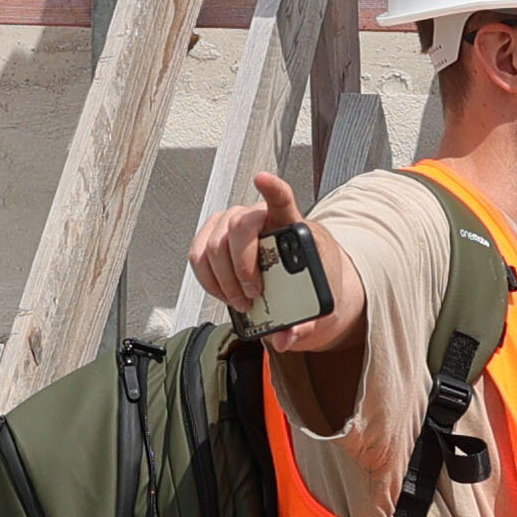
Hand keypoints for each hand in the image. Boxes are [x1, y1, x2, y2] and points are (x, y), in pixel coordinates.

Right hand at [187, 171, 314, 332]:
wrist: (306, 284)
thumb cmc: (312, 285)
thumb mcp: (317, 307)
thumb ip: (304, 324)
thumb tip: (285, 337)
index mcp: (292, 225)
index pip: (282, 198)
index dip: (272, 188)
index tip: (262, 179)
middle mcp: (260, 218)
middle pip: (238, 227)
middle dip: (241, 267)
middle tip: (253, 295)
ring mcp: (234, 225)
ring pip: (214, 242)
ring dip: (223, 278)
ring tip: (240, 301)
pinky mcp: (216, 238)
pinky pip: (199, 254)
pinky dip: (207, 279)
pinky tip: (224, 292)